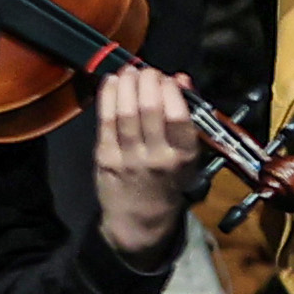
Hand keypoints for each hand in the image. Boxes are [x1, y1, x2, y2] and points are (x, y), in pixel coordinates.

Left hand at [91, 66, 197, 252]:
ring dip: (126, 84)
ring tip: (129, 72)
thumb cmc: (167, 181)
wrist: (140, 220)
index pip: (178, 116)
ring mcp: (128, 158)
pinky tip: (112, 82)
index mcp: (182, 156)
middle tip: (147, 72)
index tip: (167, 79)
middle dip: (147, 81)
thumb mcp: (188, 154)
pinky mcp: (105, 157)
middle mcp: (156, 157)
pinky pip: (105, 120)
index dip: (170, 90)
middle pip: (149, 109)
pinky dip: (108, 95)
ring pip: (125, 112)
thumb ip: (187, 115)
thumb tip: (180, 78)